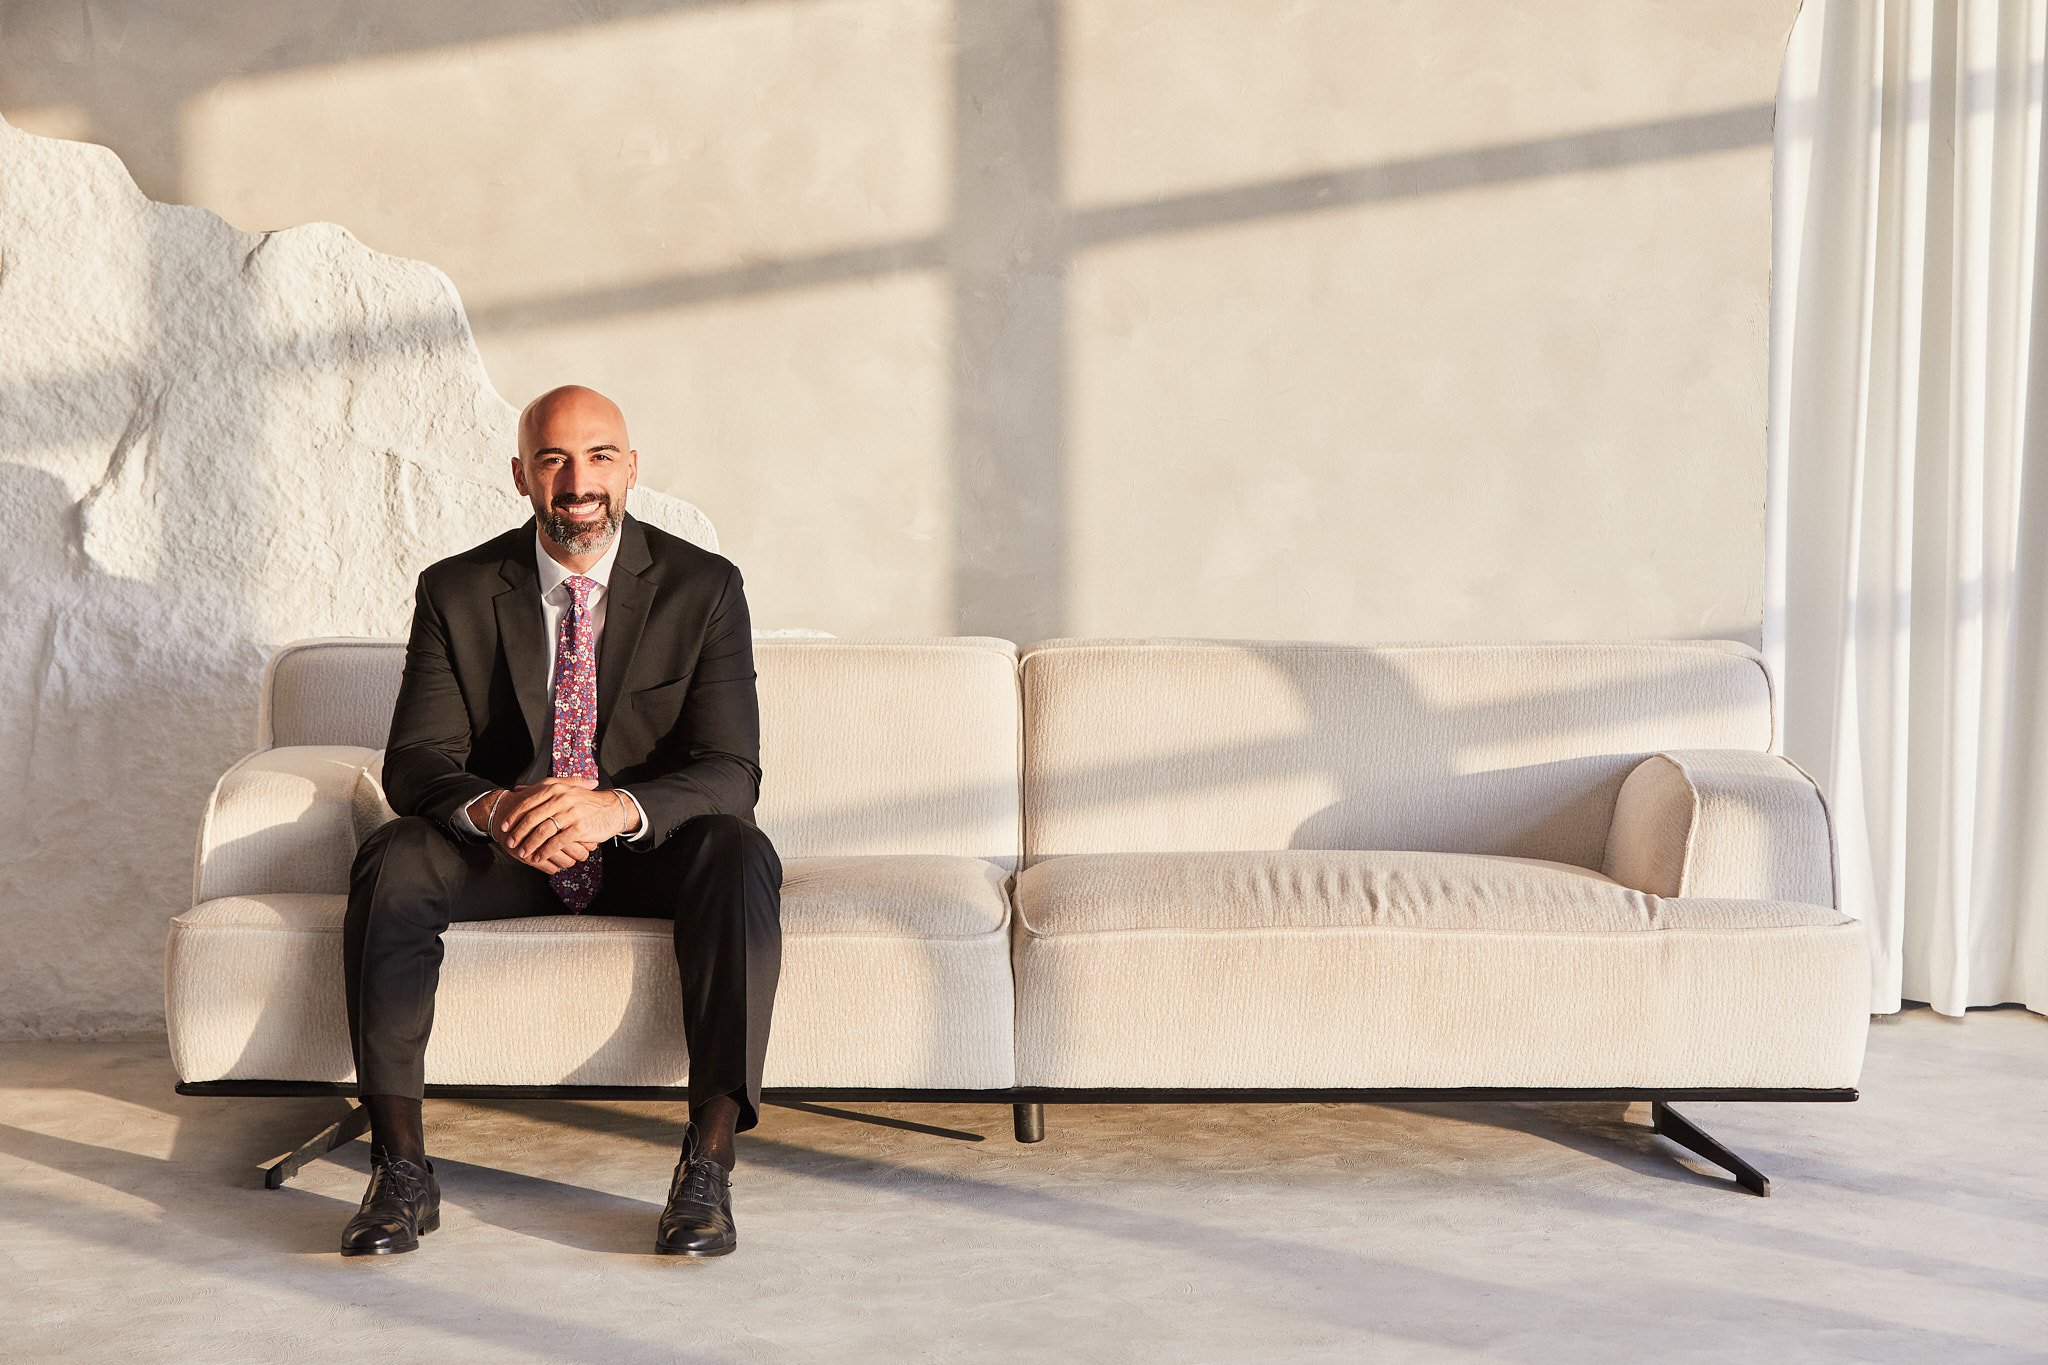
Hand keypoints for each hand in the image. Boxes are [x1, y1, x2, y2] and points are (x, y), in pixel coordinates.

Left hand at [495, 776, 632, 868]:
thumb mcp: (565, 789)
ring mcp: (571, 813)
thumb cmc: (586, 801)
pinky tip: (539, 857)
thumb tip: (519, 789)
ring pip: (543, 831)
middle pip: (533, 818)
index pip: (528, 803)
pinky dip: (545, 851)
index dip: (514, 816)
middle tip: (511, 842)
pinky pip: (557, 842)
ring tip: (523, 852)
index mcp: (556, 789)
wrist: (613, 808)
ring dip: (530, 844)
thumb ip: (542, 788)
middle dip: (519, 832)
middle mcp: (562, 799)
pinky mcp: (579, 827)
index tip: (505, 826)